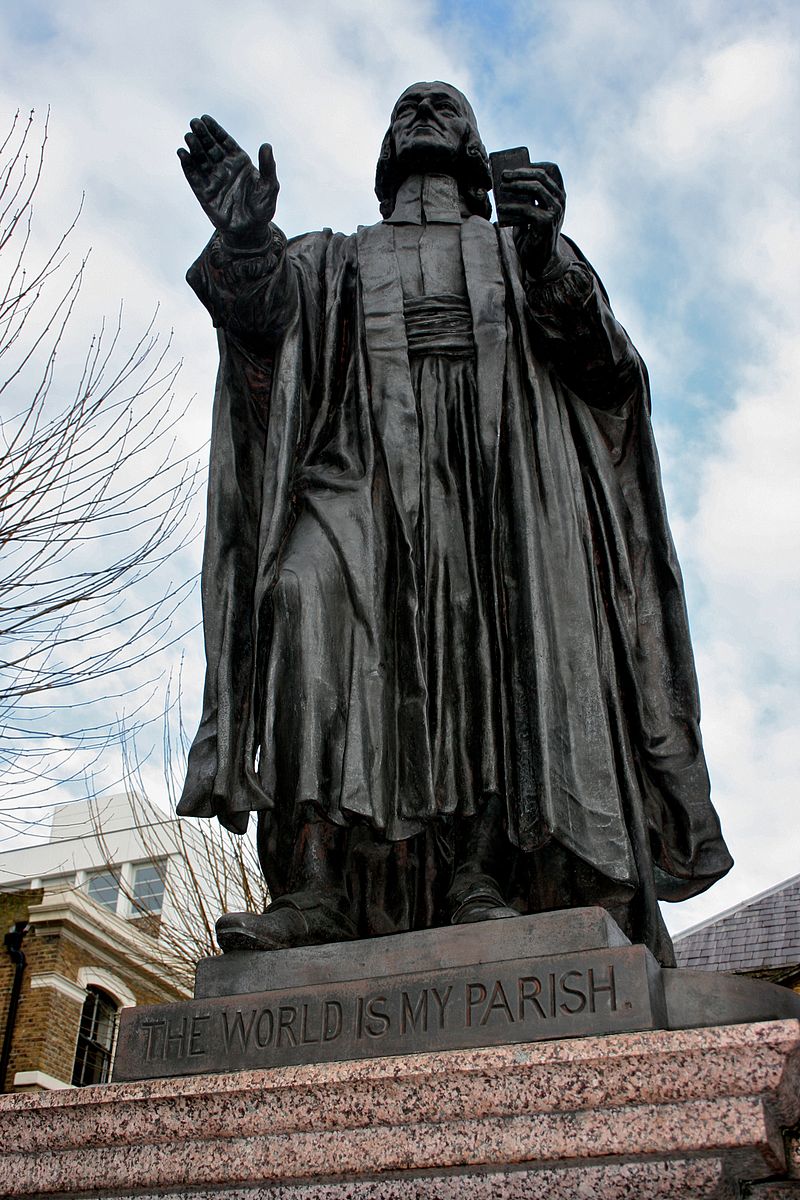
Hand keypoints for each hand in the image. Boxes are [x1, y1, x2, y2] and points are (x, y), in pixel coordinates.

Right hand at [178, 115, 278, 250]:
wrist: (251, 231)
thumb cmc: (262, 207)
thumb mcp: (270, 186)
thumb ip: (268, 166)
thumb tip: (267, 145)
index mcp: (239, 161)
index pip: (224, 141)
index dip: (215, 130)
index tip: (205, 118)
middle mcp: (224, 167)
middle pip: (210, 147)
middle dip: (202, 135)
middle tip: (194, 122)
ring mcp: (213, 179)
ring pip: (201, 159)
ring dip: (194, 147)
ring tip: (188, 136)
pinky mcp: (204, 193)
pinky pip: (193, 177)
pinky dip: (187, 165)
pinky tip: (182, 154)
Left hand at [502, 162, 565, 277]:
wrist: (540, 261)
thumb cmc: (532, 235)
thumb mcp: (530, 212)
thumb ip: (524, 198)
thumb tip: (506, 182)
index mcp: (558, 195)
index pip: (552, 169)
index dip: (534, 164)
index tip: (517, 166)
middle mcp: (560, 201)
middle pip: (541, 176)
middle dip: (520, 173)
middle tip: (503, 175)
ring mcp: (555, 211)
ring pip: (535, 188)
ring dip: (515, 185)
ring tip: (501, 187)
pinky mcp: (546, 222)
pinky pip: (526, 208)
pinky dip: (511, 207)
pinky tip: (500, 208)